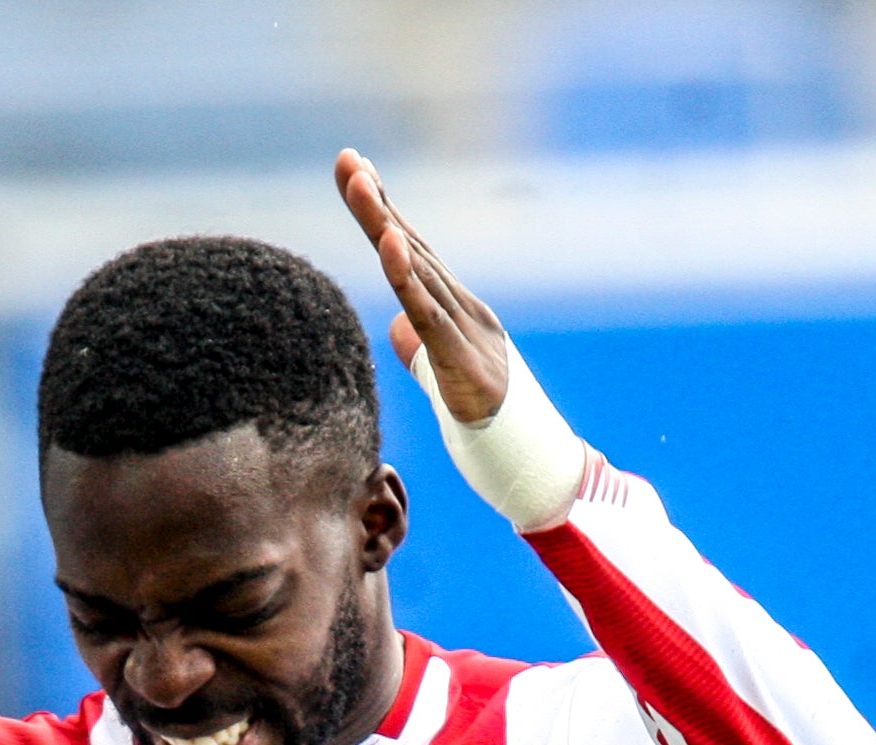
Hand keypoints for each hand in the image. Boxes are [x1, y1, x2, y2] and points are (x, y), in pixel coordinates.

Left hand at [334, 149, 507, 423]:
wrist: (528, 456)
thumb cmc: (485, 416)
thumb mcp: (442, 376)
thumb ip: (420, 349)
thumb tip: (397, 328)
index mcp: (451, 308)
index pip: (409, 251)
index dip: (382, 211)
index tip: (355, 171)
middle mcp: (459, 305)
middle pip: (409, 245)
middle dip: (376, 200)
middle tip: (348, 159)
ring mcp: (463, 326)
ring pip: (416, 268)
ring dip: (385, 222)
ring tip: (361, 183)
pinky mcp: (461, 356)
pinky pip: (428, 311)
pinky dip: (406, 275)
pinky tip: (390, 242)